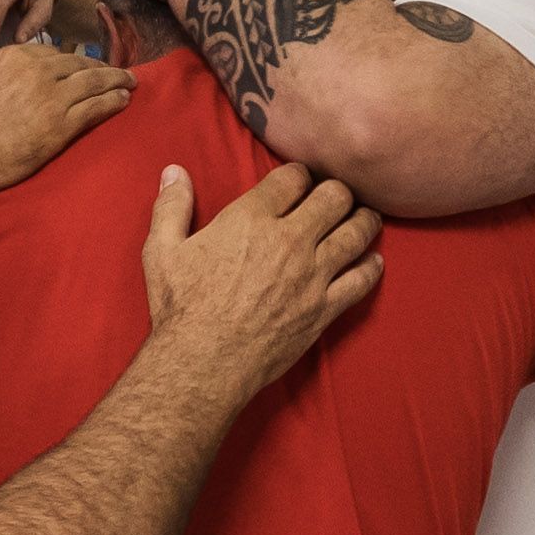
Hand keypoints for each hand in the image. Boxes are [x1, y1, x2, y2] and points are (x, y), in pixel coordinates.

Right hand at [0, 43, 135, 192]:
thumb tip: (4, 72)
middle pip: (78, 63)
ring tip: (129, 81)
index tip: (79, 65)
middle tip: (114, 70)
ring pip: (94, 81)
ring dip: (116, 79)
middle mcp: (38, 72)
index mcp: (15, 58)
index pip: (51, 53)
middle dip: (99, 65)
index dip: (69, 59)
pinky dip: (112, 101)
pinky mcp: (62, 126)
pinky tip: (123, 99)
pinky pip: (95, 108)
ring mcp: (53, 98)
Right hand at [142, 163, 381, 398]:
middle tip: (335, 198)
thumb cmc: (181, 307)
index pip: (293, 177)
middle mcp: (289, 240)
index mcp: (251, 219)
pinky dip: (372, 267)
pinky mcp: (324, 308)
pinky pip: (362, 280)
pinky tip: (373, 261)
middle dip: (337, 192)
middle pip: (334, 197)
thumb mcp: (161, 251)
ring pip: (356, 232)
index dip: (299, 174)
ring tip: (364, 218)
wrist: (203, 362)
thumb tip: (173, 172)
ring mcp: (312, 275)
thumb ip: (171, 206)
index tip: (299, 182)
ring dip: (363, 220)